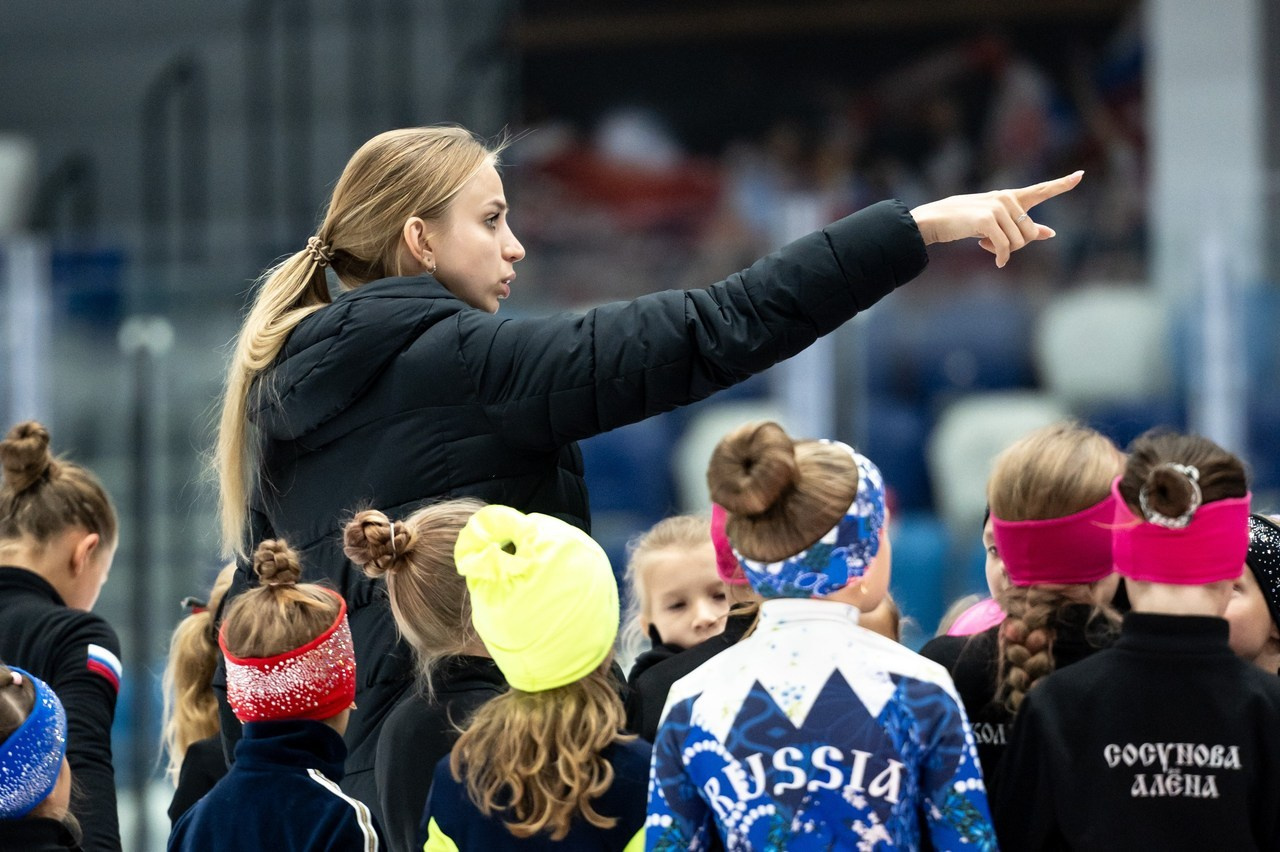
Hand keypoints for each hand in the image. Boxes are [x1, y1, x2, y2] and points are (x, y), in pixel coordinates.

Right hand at [909, 171, 1083, 267]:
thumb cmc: (963, 221)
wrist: (934, 220)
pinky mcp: (987, 220)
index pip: (1042, 190)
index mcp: (1011, 197)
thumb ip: (1024, 226)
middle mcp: (1007, 199)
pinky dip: (1001, 258)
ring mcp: (997, 208)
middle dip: (1015, 246)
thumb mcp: (995, 222)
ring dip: (1003, 251)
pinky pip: (1004, 247)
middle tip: (994, 245)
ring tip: (984, 242)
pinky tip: (996, 262)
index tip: (1081, 175)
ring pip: (1018, 243)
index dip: (1063, 184)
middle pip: (1029, 234)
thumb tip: (1050, 233)